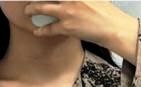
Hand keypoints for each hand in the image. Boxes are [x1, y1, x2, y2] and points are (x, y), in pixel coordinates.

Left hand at [23, 1, 138, 62]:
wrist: (112, 27)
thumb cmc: (105, 10)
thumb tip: (68, 1)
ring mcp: (67, 10)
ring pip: (43, 8)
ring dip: (32, 9)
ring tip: (28, 11)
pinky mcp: (67, 26)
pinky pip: (49, 28)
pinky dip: (41, 30)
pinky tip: (37, 31)